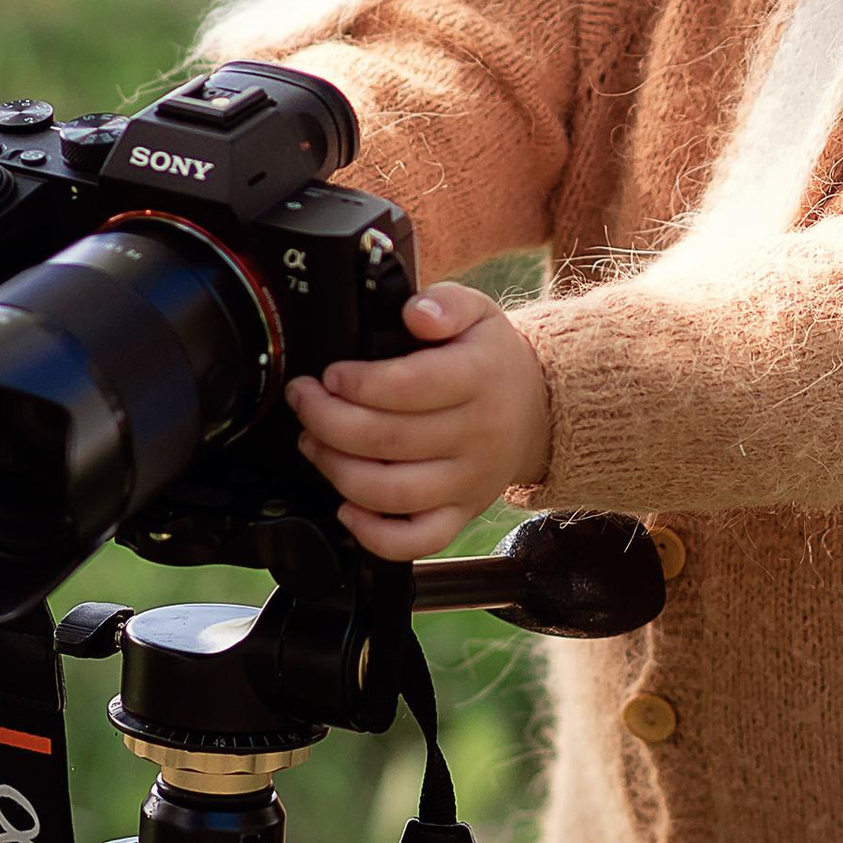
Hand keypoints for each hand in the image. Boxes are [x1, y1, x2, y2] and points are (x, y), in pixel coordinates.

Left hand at [284, 284, 552, 561]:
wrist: (538, 411)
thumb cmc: (491, 361)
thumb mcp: (479, 313)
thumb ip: (446, 302)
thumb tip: (417, 314)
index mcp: (480, 378)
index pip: (408, 386)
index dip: (356, 383)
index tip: (330, 375)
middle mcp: (477, 434)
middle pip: (387, 440)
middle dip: (326, 421)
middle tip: (304, 401)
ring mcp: (468, 482)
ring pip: (391, 492)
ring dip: (337, 470)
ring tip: (313, 443)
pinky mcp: (461, 514)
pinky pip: (415, 541)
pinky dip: (372, 534)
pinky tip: (346, 506)